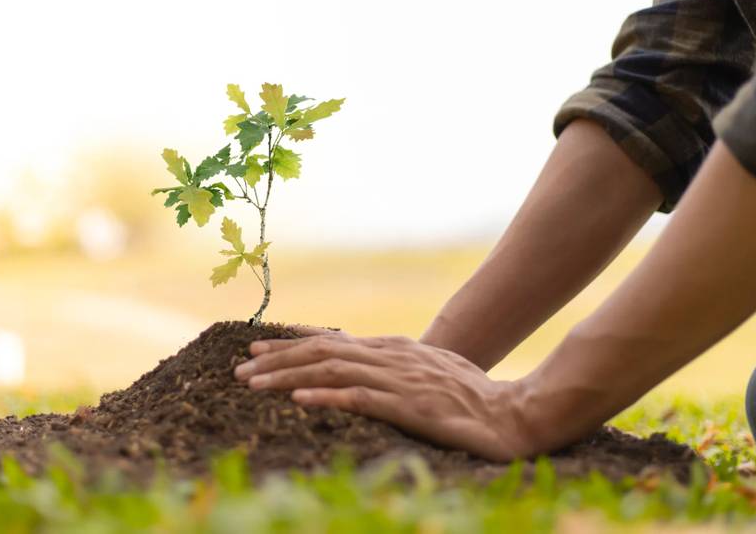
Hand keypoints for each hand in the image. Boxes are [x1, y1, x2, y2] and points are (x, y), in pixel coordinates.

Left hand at [234, 326, 534, 460]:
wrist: (515, 414)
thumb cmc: (472, 396)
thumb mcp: (427, 372)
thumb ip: (393, 365)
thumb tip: (358, 364)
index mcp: (393, 349)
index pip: (332, 341)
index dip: (292, 344)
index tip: (257, 348)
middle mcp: (392, 357)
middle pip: (323, 352)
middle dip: (278, 359)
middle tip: (240, 369)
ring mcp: (401, 380)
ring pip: (333, 370)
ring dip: (289, 376)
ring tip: (253, 384)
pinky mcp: (412, 407)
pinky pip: (362, 398)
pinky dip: (327, 396)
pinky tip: (300, 401)